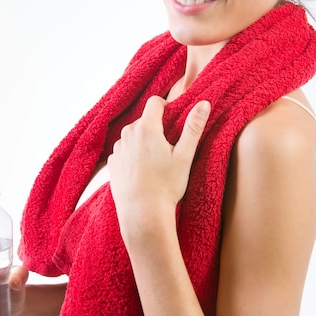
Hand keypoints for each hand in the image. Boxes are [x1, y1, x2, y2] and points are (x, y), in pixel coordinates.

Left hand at [108, 96, 209, 243]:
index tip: (173, 121)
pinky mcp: (112, 164)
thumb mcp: (185, 155)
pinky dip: (133, 156)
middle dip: (156, 128)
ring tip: (155, 164)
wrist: (142, 214)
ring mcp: (117, 149)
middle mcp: (127, 134)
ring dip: (144, 143)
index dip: (166, 107)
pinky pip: (124, 151)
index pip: (155, 102)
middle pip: (144, 120)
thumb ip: (193, 127)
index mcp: (146, 128)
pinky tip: (143, 173)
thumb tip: (203, 104)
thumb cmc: (166, 185)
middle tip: (168, 149)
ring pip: (133, 136)